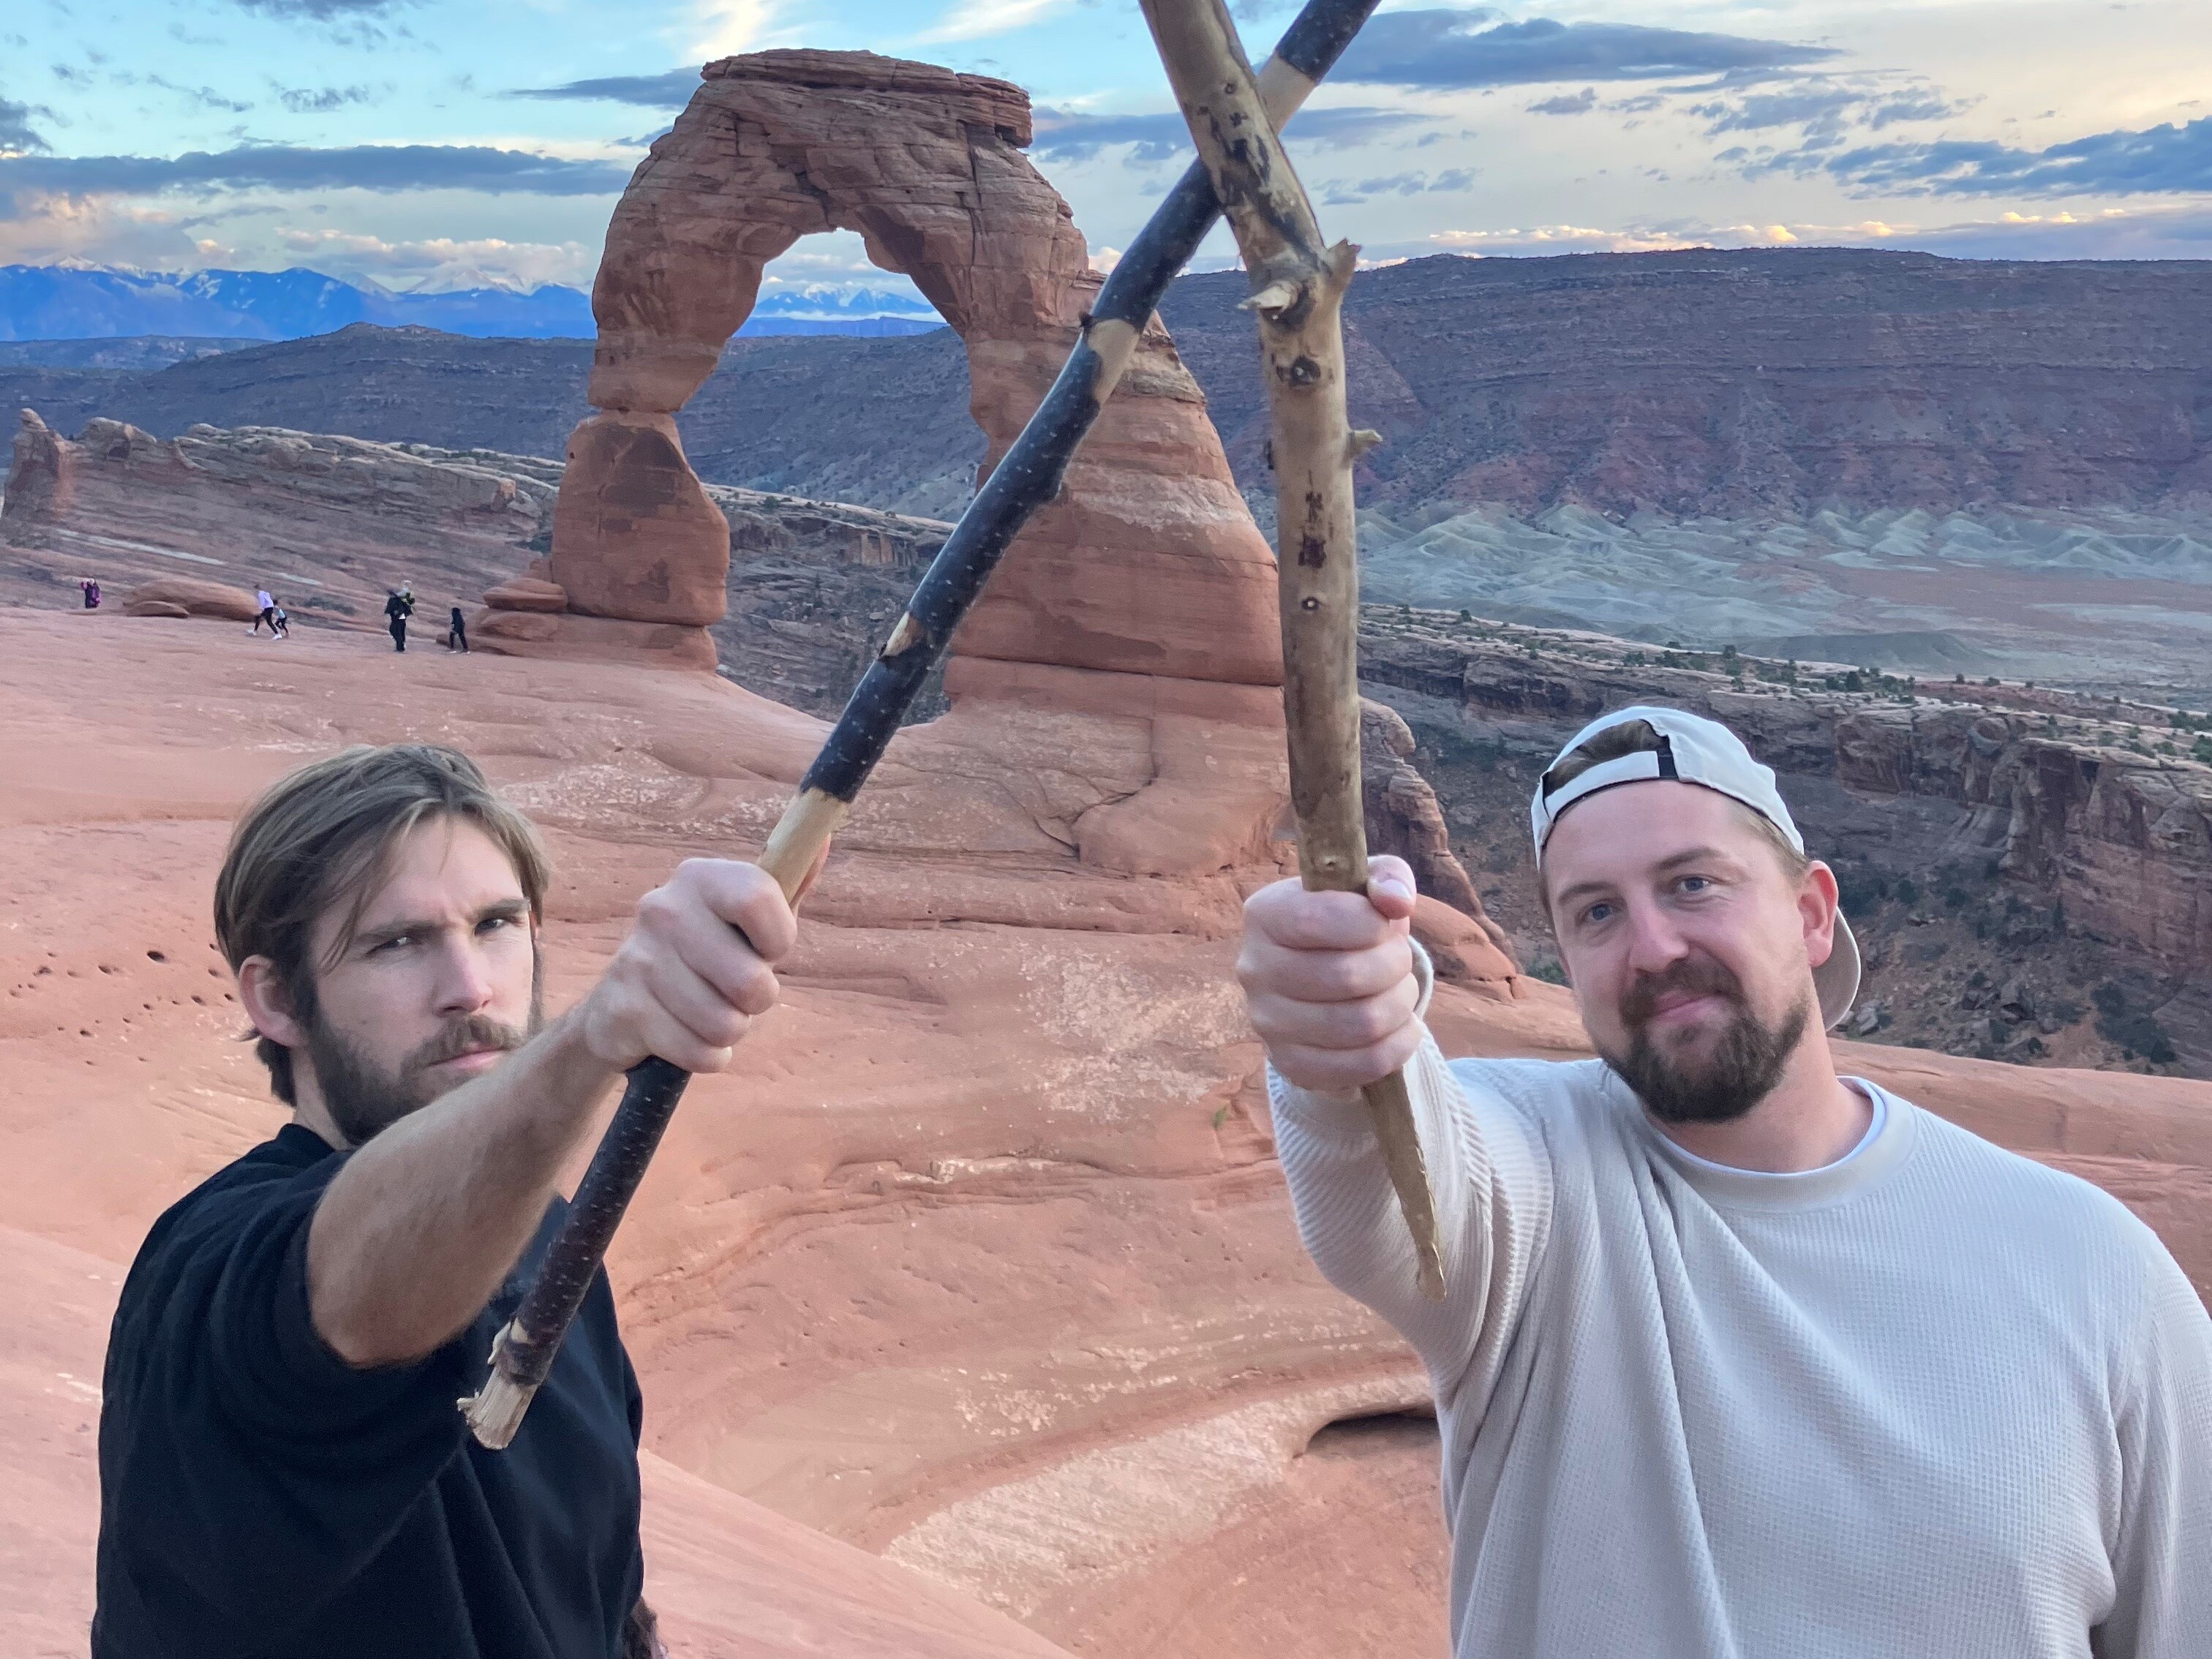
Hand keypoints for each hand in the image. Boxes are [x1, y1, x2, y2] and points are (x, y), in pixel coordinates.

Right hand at [578, 860, 797, 1073]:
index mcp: (700, 877)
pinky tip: (688, 1035)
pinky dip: (707, 1055)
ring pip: (725, 1024)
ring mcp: (638, 959)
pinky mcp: (624, 1010)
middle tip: (736, 991)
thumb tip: (824, 840)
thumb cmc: (707, 955)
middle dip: (757, 999)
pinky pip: (700, 1053)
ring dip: (730, 1030)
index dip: (778, 938)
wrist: (621, 1005)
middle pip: (749, 980)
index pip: (758, 899)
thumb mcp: (749, 917)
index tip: (768, 949)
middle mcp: (663, 909)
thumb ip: (789, 884)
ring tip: (710, 1012)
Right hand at [1238, 855, 1421, 1092]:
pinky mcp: (1290, 1064)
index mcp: (1264, 914)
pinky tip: (1400, 1027)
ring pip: (1359, 1025)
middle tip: (1399, 960)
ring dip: (1400, 1006)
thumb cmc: (1349, 923)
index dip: (1370, 924)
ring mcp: (1266, 1023)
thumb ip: (1387, 878)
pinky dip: (1397, 1046)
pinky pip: (1360, 1066)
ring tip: (1400, 991)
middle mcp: (1253, 969)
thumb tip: (1396, 901)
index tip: (1386, 924)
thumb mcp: (1366, 887)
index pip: (1315, 920)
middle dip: (1394, 967)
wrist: (1323, 981)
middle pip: (1346, 977)